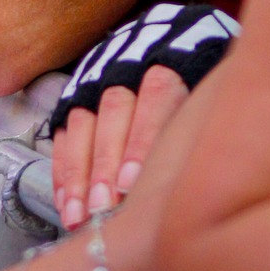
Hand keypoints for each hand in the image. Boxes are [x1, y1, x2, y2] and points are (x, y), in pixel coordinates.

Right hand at [51, 65, 188, 228]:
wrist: (167, 53)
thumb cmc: (196, 96)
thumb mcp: (207, 100)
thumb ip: (200, 130)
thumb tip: (202, 186)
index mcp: (169, 67)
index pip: (155, 100)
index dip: (139, 142)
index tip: (130, 183)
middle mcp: (128, 72)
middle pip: (113, 114)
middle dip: (104, 164)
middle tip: (101, 207)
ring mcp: (95, 85)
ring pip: (82, 124)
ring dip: (77, 174)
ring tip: (77, 216)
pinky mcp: (74, 99)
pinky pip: (63, 134)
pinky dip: (62, 171)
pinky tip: (65, 204)